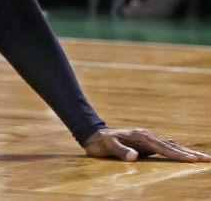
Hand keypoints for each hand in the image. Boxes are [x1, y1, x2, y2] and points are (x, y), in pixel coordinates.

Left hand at [83, 128, 210, 161]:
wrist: (94, 135)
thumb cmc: (101, 142)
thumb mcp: (107, 146)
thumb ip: (120, 151)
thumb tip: (135, 157)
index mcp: (141, 136)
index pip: (163, 148)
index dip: (177, 155)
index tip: (192, 159)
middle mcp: (148, 136)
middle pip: (172, 146)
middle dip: (190, 153)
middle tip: (207, 159)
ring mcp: (148, 140)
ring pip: (171, 146)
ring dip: (187, 152)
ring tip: (202, 158)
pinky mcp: (147, 144)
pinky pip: (166, 148)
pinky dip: (177, 152)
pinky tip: (185, 155)